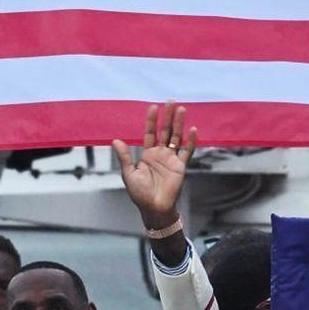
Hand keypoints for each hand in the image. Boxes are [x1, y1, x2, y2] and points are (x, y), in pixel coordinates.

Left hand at [113, 101, 196, 229]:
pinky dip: (190, 142)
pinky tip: (193, 130)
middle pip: (165, 131)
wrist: (154, 208)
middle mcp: (160, 154)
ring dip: (179, 124)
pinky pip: (186, 152)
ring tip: (181, 110)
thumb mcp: (129, 174)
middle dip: (167, 117)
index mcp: (147, 154)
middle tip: (171, 101)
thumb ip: (125, 157)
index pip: (150, 133)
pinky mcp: (180, 166)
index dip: (151, 120)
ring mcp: (171, 159)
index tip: (153, 107)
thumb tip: (115, 140)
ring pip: (176, 137)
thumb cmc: (140, 193)